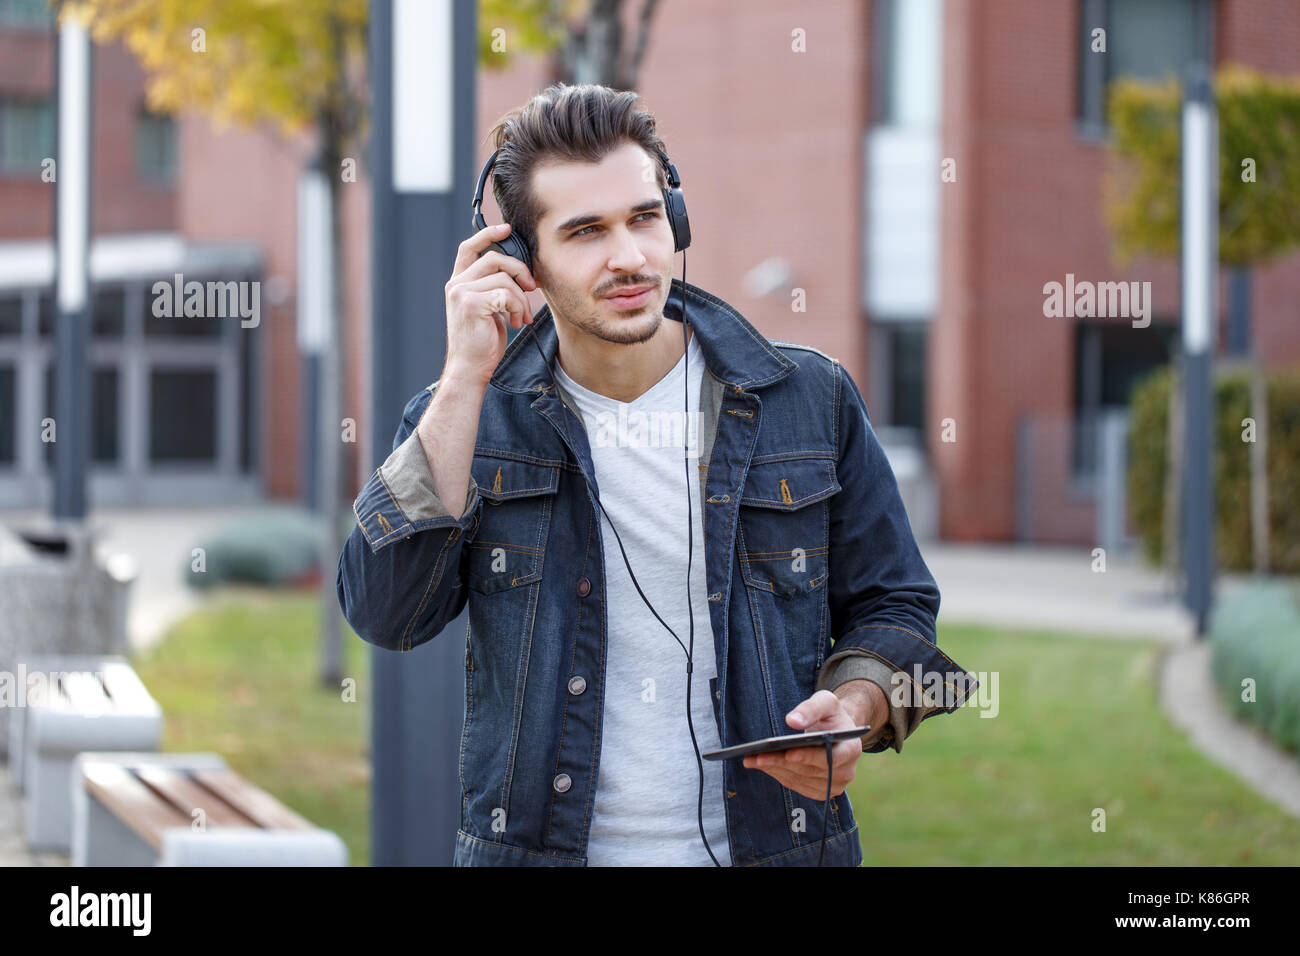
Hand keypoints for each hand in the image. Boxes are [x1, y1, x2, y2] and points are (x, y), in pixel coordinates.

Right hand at [444, 222, 538, 386]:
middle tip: (532, 288)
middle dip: (520, 271)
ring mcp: (461, 293)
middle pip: (495, 259)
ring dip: (521, 299)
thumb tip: (520, 272)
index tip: (507, 228)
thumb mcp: (489, 309)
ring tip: (520, 317)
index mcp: (458, 283)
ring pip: (504, 278)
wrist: (470, 368)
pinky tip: (516, 322)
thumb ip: (495, 288)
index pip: (469, 247)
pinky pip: (506, 294)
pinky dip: (518, 307)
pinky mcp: (471, 304)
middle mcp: (456, 285)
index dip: (488, 234)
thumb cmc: (481, 342)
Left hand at [741, 686, 878, 800]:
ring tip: (752, 759)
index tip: (788, 753)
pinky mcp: (819, 791)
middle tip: (758, 756)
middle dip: (782, 762)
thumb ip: (811, 708)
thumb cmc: (830, 715)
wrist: (837, 731)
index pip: (831, 758)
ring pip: (800, 780)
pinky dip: (778, 774)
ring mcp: (833, 785)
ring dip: (775, 770)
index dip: (809, 757)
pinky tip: (761, 764)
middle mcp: (845, 772)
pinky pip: (796, 785)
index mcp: (852, 749)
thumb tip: (793, 721)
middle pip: (810, 771)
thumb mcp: (825, 702)